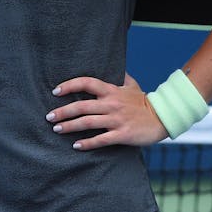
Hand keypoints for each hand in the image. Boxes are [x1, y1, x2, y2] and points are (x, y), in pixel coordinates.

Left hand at [46, 73, 167, 150]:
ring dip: (70, 126)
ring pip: (87, 122)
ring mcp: (116, 119)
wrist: (162, 118)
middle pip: (81, 106)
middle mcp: (111, 104)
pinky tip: (76, 146)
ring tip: (57, 129)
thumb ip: (120, 76)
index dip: (69, 85)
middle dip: (62, 112)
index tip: (55, 91)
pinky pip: (101, 139)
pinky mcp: (122, 134)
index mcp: (111, 90)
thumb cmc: (144, 101)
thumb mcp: (132, 85)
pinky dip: (87, 143)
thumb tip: (114, 65)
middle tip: (49, 117)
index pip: (86, 83)